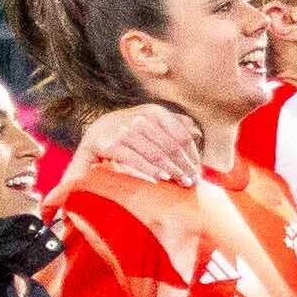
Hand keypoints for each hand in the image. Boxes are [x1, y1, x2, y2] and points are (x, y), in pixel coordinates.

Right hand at [73, 103, 206, 187]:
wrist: (97, 129)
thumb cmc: (132, 128)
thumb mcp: (153, 120)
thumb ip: (175, 124)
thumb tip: (197, 132)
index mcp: (155, 112)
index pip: (182, 136)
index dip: (193, 156)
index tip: (198, 171)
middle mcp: (141, 119)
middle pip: (172, 148)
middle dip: (185, 167)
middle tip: (192, 182)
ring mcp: (126, 131)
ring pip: (157, 156)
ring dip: (172, 172)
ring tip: (181, 183)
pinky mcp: (113, 145)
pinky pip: (137, 161)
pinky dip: (150, 171)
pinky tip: (160, 180)